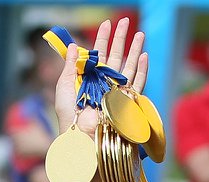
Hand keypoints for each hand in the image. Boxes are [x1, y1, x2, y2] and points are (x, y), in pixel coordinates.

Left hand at [52, 18, 146, 138]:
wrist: (79, 133)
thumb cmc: (68, 113)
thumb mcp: (64, 85)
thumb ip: (70, 65)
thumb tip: (73, 46)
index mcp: (90, 77)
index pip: (98, 53)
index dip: (103, 38)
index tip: (107, 24)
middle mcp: (105, 82)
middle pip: (116, 56)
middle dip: (121, 38)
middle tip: (125, 21)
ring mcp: (117, 91)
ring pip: (129, 66)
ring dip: (135, 49)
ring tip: (140, 34)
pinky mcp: (126, 102)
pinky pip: (137, 83)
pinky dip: (142, 70)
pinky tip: (144, 56)